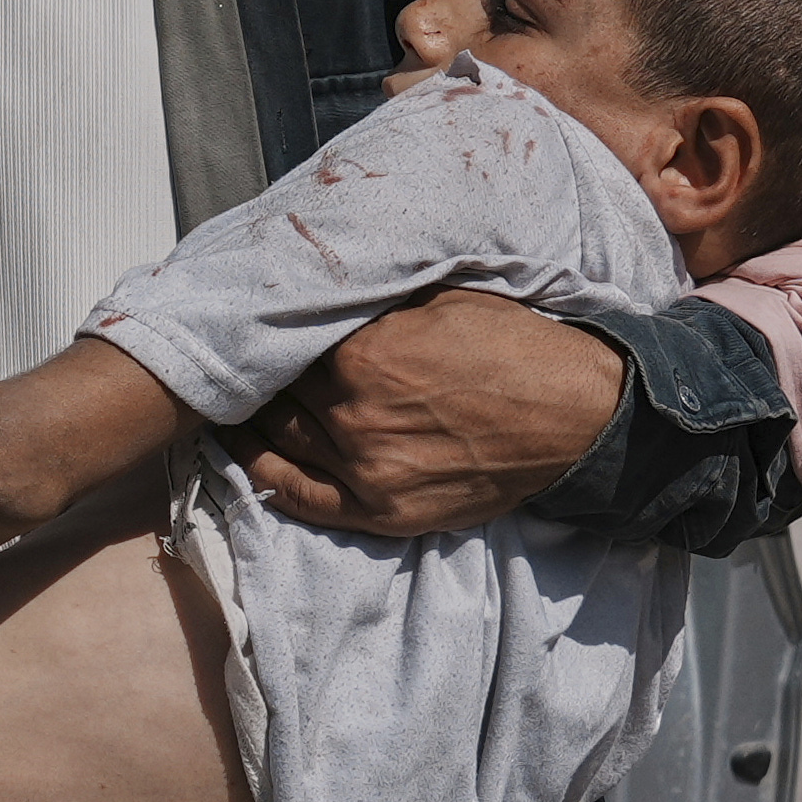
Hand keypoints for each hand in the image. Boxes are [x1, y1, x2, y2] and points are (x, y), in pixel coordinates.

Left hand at [240, 288, 623, 534]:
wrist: (574, 415)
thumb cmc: (513, 347)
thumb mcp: (441, 298)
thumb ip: (376, 300)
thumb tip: (325, 289)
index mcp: (364, 352)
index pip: (286, 341)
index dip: (271, 331)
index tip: (254, 322)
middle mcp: (354, 413)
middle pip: (276, 392)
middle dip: (257, 375)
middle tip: (238, 361)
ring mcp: (365, 468)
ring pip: (278, 440)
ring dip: (249, 420)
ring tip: (227, 403)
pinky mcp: (381, 512)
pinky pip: (298, 496)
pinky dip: (263, 472)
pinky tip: (242, 452)